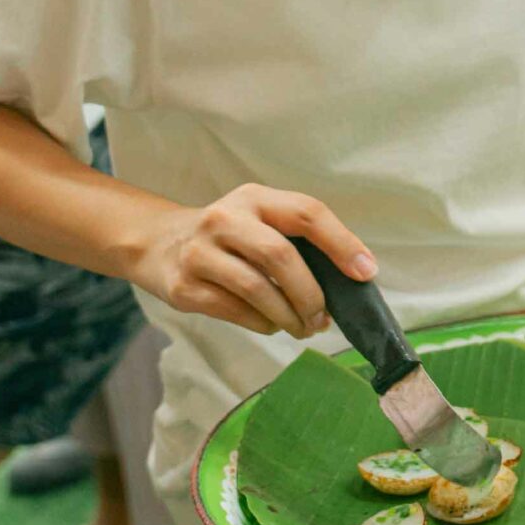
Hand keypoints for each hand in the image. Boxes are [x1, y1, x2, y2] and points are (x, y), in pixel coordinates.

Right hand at [128, 184, 374, 337]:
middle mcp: (225, 219)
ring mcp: (200, 252)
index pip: (307, 213)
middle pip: (280, 256)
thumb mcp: (259, 219)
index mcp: (255, 198)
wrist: (159, 243)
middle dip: (311, 293)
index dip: (342, 243)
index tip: (366, 272)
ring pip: (257, 289)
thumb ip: (299, 240)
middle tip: (324, 318)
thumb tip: (350, 278)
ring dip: (290, 315)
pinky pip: (235, 311)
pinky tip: (273, 324)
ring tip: (305, 326)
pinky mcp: (184, 286)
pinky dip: (263, 323)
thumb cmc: (230, 236)